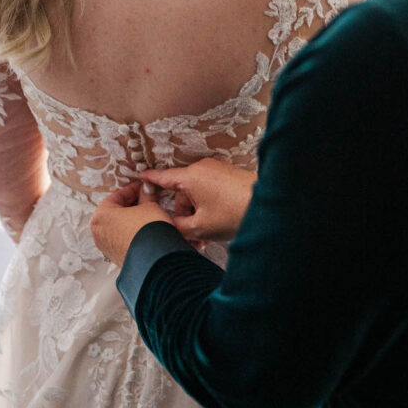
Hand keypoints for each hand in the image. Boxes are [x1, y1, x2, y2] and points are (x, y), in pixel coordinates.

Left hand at [90, 180, 172, 267]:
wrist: (155, 260)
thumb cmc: (148, 230)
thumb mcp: (150, 206)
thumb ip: (147, 195)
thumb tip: (147, 188)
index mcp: (101, 215)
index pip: (117, 195)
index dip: (133, 189)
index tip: (144, 187)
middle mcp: (98, 232)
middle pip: (115, 211)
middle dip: (132, 204)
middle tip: (147, 199)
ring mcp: (105, 247)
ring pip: (118, 226)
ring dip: (131, 219)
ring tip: (148, 214)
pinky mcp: (115, 257)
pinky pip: (122, 238)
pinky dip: (131, 232)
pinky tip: (145, 229)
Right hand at [139, 158, 255, 242]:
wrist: (267, 206)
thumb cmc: (235, 213)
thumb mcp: (199, 227)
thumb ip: (177, 226)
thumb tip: (169, 226)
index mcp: (191, 176)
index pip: (163, 177)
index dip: (150, 179)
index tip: (140, 176)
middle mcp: (203, 169)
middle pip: (182, 194)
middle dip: (184, 217)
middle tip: (190, 238)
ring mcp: (217, 171)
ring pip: (197, 195)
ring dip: (197, 215)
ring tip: (205, 238)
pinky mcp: (228, 176)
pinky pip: (210, 191)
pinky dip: (208, 208)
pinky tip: (215, 227)